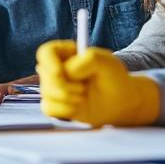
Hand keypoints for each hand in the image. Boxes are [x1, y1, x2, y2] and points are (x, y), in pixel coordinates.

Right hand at [36, 43, 159, 125]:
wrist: (120, 102)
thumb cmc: (114, 78)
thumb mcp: (107, 62)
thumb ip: (88, 60)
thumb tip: (67, 72)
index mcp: (66, 53)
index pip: (46, 52)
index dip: (49, 62)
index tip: (60, 72)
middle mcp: (57, 69)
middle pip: (44, 75)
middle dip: (63, 85)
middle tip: (82, 90)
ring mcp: (54, 87)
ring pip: (46, 93)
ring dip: (67, 98)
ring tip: (83, 97)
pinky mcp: (56, 104)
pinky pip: (48, 108)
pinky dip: (64, 110)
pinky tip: (77, 107)